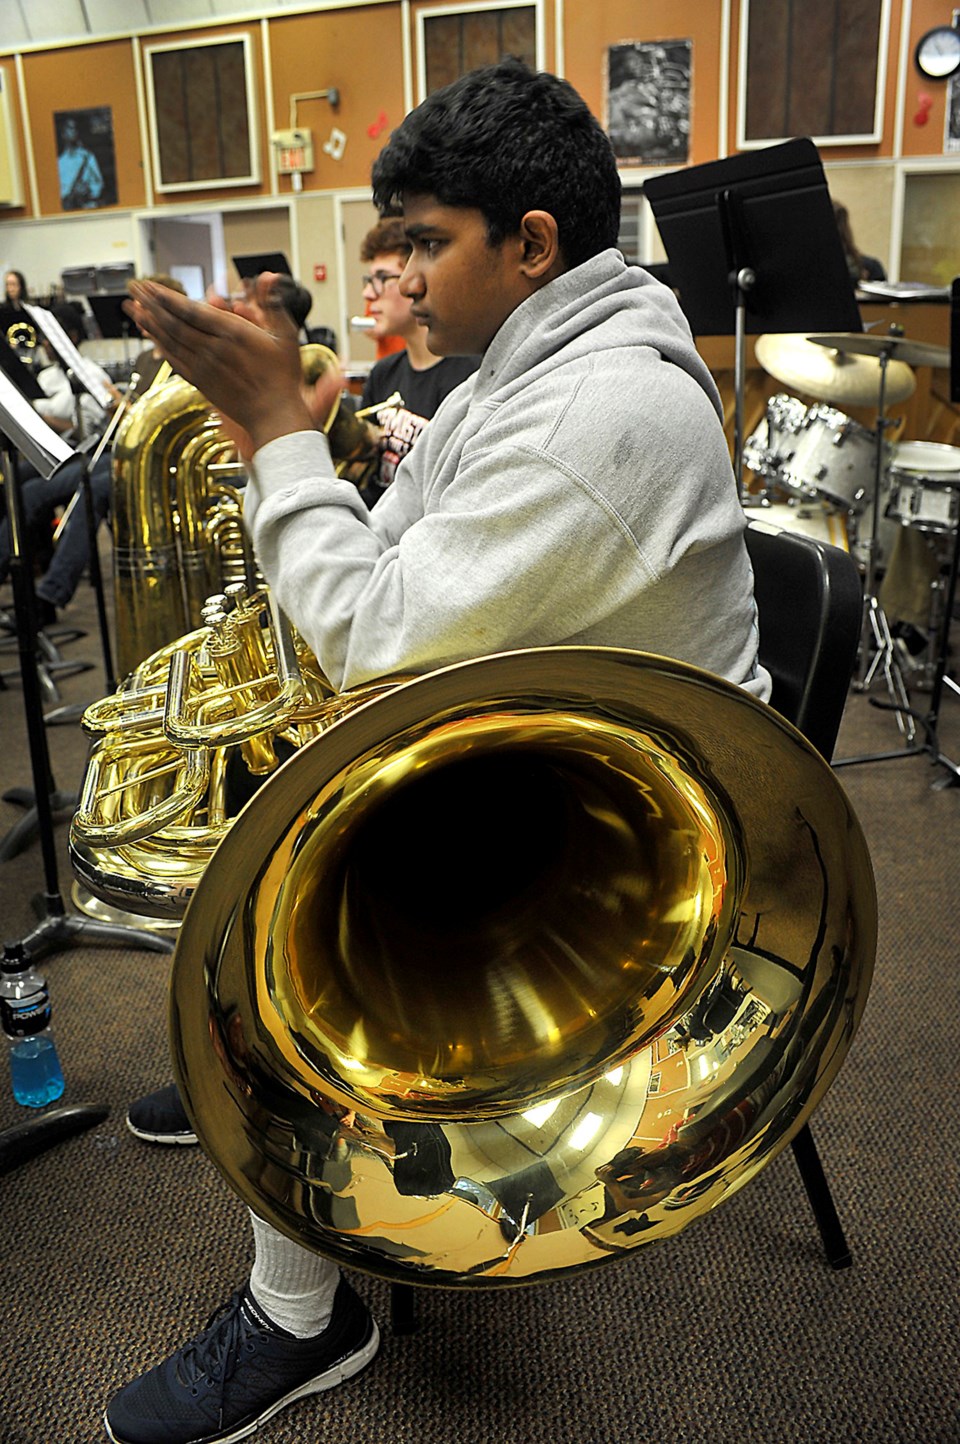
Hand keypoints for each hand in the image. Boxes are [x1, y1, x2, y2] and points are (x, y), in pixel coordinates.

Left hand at [125, 275, 315, 453]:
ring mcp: (204, 366)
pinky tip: (150, 337)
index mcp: (232, 332)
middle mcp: (213, 348)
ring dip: (148, 322)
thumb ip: (273, 303)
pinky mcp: (201, 382)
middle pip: (173, 321)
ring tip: (132, 308)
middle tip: (134, 288)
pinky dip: (160, 347)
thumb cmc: (282, 378)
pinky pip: (174, 360)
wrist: (273, 415)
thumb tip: (270, 277)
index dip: (166, 296)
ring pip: (170, 340)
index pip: (190, 309)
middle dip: (150, 303)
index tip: (150, 285)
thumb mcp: (286, 335)